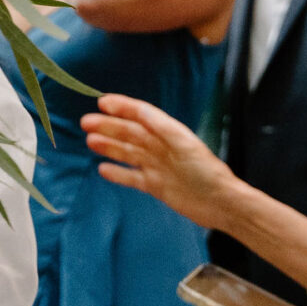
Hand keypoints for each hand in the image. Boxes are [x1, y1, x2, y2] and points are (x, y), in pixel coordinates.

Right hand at [82, 92, 237, 228]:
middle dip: (108, 126)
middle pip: (130, 133)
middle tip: (86, 123)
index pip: (141, 115)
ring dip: (109, 146)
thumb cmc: (208, 172)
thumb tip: (141, 112)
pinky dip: (118, 173)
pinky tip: (103, 169)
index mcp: (169, 133)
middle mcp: (161, 147)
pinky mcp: (156, 186)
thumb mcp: (185, 145)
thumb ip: (163, 128)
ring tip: (90, 141)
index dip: (123, 107)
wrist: (221, 204)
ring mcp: (158, 167)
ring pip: (128, 153)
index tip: (102, 102)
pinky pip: (132, 177)